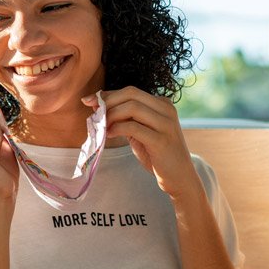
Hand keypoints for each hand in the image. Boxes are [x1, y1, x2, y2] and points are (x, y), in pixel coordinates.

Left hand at [87, 86, 201, 199]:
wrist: (179, 176)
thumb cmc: (156, 154)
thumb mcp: (140, 131)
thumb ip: (125, 118)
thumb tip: (98, 105)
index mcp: (162, 104)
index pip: (131, 92)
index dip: (108, 95)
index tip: (89, 101)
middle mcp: (166, 109)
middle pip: (131, 94)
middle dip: (108, 101)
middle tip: (93, 113)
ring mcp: (166, 124)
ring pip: (132, 107)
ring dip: (111, 115)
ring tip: (102, 127)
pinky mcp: (161, 140)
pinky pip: (133, 127)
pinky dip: (117, 129)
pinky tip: (109, 135)